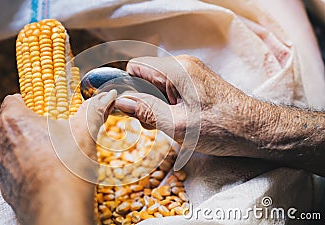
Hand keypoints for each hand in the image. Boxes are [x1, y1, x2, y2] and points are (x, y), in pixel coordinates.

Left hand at [0, 90, 115, 224]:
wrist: (57, 211)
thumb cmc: (67, 167)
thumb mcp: (85, 133)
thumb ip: (94, 110)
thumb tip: (107, 96)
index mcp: (15, 121)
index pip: (12, 100)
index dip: (29, 101)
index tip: (45, 107)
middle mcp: (0, 142)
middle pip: (12, 124)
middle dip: (32, 125)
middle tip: (56, 131)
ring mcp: (1, 166)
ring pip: (13, 148)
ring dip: (29, 146)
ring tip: (55, 154)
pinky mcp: (6, 187)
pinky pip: (16, 169)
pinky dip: (28, 168)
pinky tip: (49, 174)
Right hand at [115, 55, 324, 176]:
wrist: (257, 131)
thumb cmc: (222, 128)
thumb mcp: (177, 125)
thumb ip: (146, 111)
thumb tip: (120, 102)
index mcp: (177, 70)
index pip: (136, 67)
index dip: (129, 88)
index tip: (132, 109)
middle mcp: (184, 65)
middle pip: (146, 76)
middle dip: (144, 99)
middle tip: (156, 123)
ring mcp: (192, 73)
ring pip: (158, 84)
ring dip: (157, 105)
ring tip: (172, 124)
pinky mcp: (198, 83)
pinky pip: (172, 89)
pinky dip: (169, 105)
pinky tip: (180, 120)